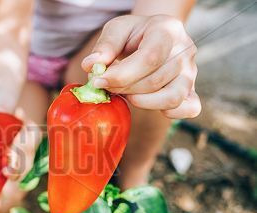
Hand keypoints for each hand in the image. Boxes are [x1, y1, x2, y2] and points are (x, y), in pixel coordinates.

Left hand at [82, 15, 199, 118]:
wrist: (153, 36)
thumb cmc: (134, 34)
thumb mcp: (117, 29)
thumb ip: (105, 46)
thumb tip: (91, 65)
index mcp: (168, 30)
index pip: (150, 58)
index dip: (122, 74)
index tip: (99, 81)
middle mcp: (185, 51)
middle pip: (156, 81)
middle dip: (125, 88)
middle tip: (107, 86)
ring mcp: (191, 73)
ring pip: (172, 98)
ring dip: (142, 102)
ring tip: (126, 93)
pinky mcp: (191, 91)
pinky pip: (188, 109)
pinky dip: (168, 112)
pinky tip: (146, 102)